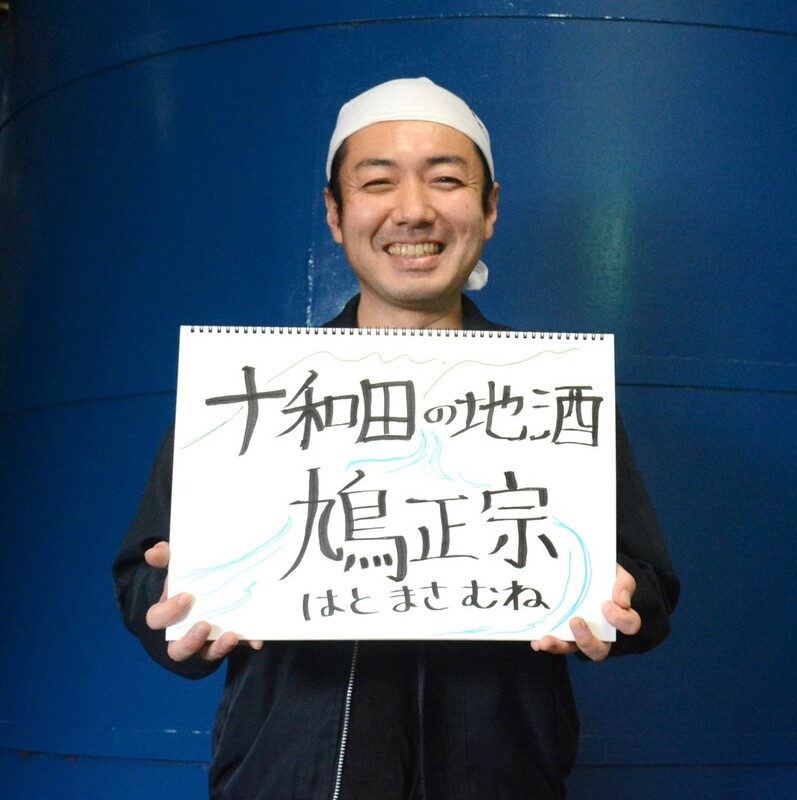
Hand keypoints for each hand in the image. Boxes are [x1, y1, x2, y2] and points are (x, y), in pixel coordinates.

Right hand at [144, 541, 262, 662]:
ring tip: (230, 636)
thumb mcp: (180, 564)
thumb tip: (152, 553)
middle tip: (204, 624)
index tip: (187, 596)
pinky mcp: (229, 640)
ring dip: (217, 648)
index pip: (157, 619)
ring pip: (207, 655)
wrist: (219, 578)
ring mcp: (208, 641)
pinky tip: (256, 640)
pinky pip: (238, 647)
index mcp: (169, 613)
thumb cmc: (192, 577)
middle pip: (178, 650)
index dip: (169, 612)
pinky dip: (247, 643)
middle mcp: (185, 633)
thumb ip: (167, 556)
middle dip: (189, 641)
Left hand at [530, 563, 640, 661]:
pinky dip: (544, 643)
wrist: (587, 571)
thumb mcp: (616, 574)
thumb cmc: (605, 576)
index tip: (605, 604)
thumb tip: (621, 600)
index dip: (620, 619)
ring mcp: (579, 635)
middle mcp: (600, 633)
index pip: (629, 625)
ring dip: (559, 646)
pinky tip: (535, 640)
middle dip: (586, 640)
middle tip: (575, 621)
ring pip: (573, 649)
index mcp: (619, 617)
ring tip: (545, 640)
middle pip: (599, 650)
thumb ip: (623, 583)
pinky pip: (554, 642)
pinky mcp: (562, 633)